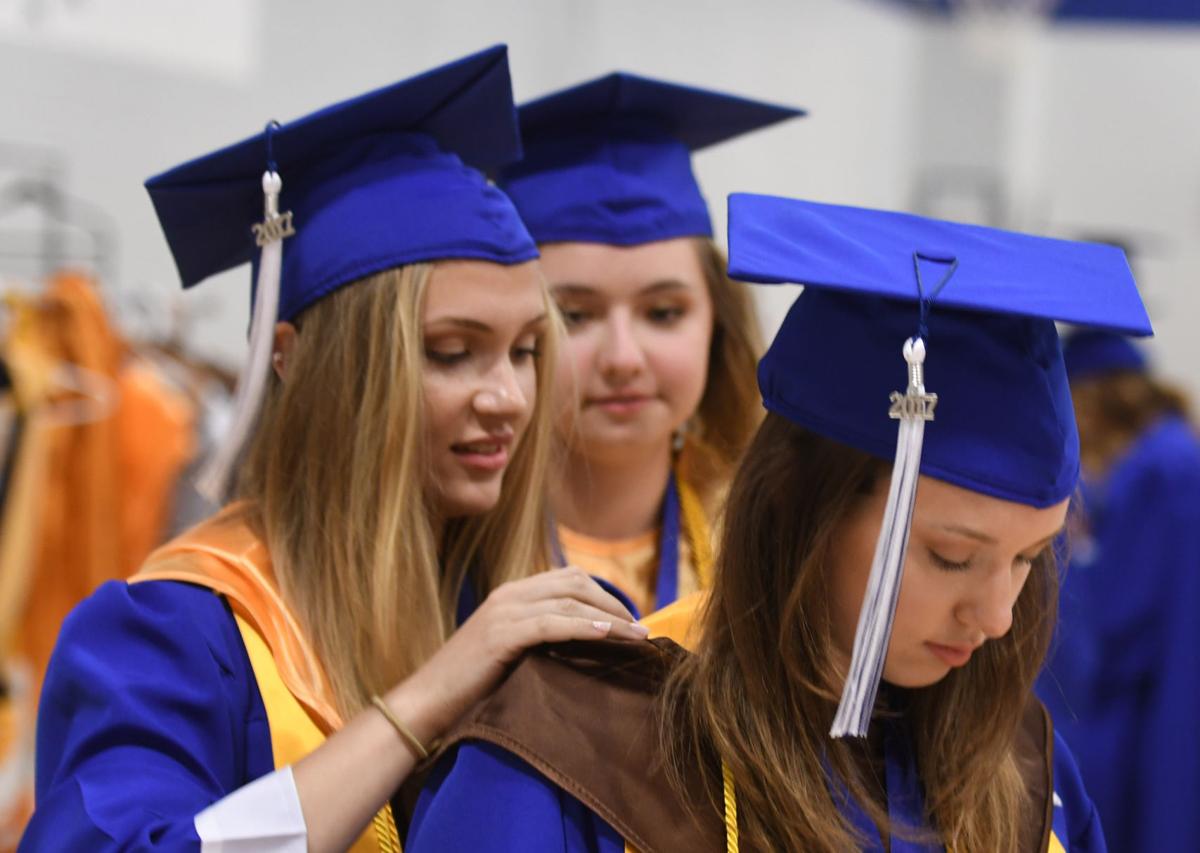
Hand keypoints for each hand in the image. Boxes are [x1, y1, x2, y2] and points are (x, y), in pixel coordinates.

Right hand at [390, 567, 646, 744]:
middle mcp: (509, 595)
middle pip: (575, 582)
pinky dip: (582, 626)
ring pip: (568, 600)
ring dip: (609, 616)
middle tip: (640, 629)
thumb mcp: (510, 652)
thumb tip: (585, 644)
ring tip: (637, 635)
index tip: (630, 620)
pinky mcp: (500, 635)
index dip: (605, 595)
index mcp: (511, 594)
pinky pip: (550, 623)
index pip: (569, 578)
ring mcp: (503, 612)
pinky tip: (606, 635)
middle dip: (613, 602)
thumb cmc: (469, 686)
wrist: (426, 702)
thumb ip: (539, 638)